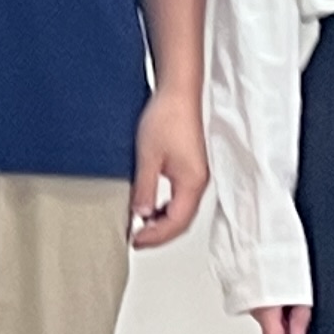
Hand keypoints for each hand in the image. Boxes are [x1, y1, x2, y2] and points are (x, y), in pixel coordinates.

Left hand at [126, 88, 206, 250]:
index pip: (176, 223)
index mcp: (192, 183)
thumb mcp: (148, 157)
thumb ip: (145, 189)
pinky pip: (180, 198)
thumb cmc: (167, 117)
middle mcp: (198, 182)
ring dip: (162, 222)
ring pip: (182, 211)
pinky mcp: (190, 167)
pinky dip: (165, 208)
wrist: (177, 93)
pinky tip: (149, 206)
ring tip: (140, 226)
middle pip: (182, 221)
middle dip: (160, 234)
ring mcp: (195, 175)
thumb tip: (141, 215)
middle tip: (136, 239)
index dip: (155, 236)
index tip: (135, 240)